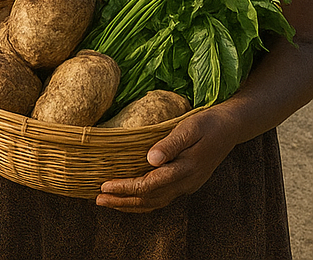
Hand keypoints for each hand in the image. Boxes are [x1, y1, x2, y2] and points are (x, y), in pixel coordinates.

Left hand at [95, 106, 236, 212]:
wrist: (230, 128)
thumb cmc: (207, 124)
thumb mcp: (188, 128)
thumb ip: (170, 144)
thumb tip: (150, 159)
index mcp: (185, 170)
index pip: (149, 185)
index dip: (125, 188)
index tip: (104, 186)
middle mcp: (186, 183)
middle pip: (150, 199)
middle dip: (123, 201)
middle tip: (98, 200)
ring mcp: (187, 185)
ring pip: (156, 202)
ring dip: (131, 204)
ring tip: (109, 202)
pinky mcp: (187, 182)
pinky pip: (162, 197)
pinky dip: (144, 200)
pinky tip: (132, 197)